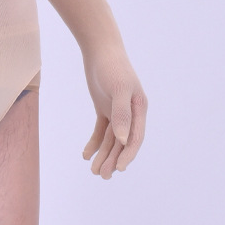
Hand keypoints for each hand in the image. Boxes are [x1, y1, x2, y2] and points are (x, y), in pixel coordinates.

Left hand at [80, 44, 146, 178]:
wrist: (100, 50)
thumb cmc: (113, 67)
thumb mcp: (118, 89)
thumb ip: (121, 114)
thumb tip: (122, 140)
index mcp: (139, 109)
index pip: (135, 138)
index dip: (128, 154)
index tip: (119, 169)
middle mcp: (130, 113)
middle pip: (122, 142)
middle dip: (113, 159)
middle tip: (101, 175)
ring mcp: (116, 111)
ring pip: (111, 139)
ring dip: (103, 154)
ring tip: (93, 171)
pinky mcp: (104, 107)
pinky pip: (101, 130)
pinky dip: (95, 142)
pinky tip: (86, 154)